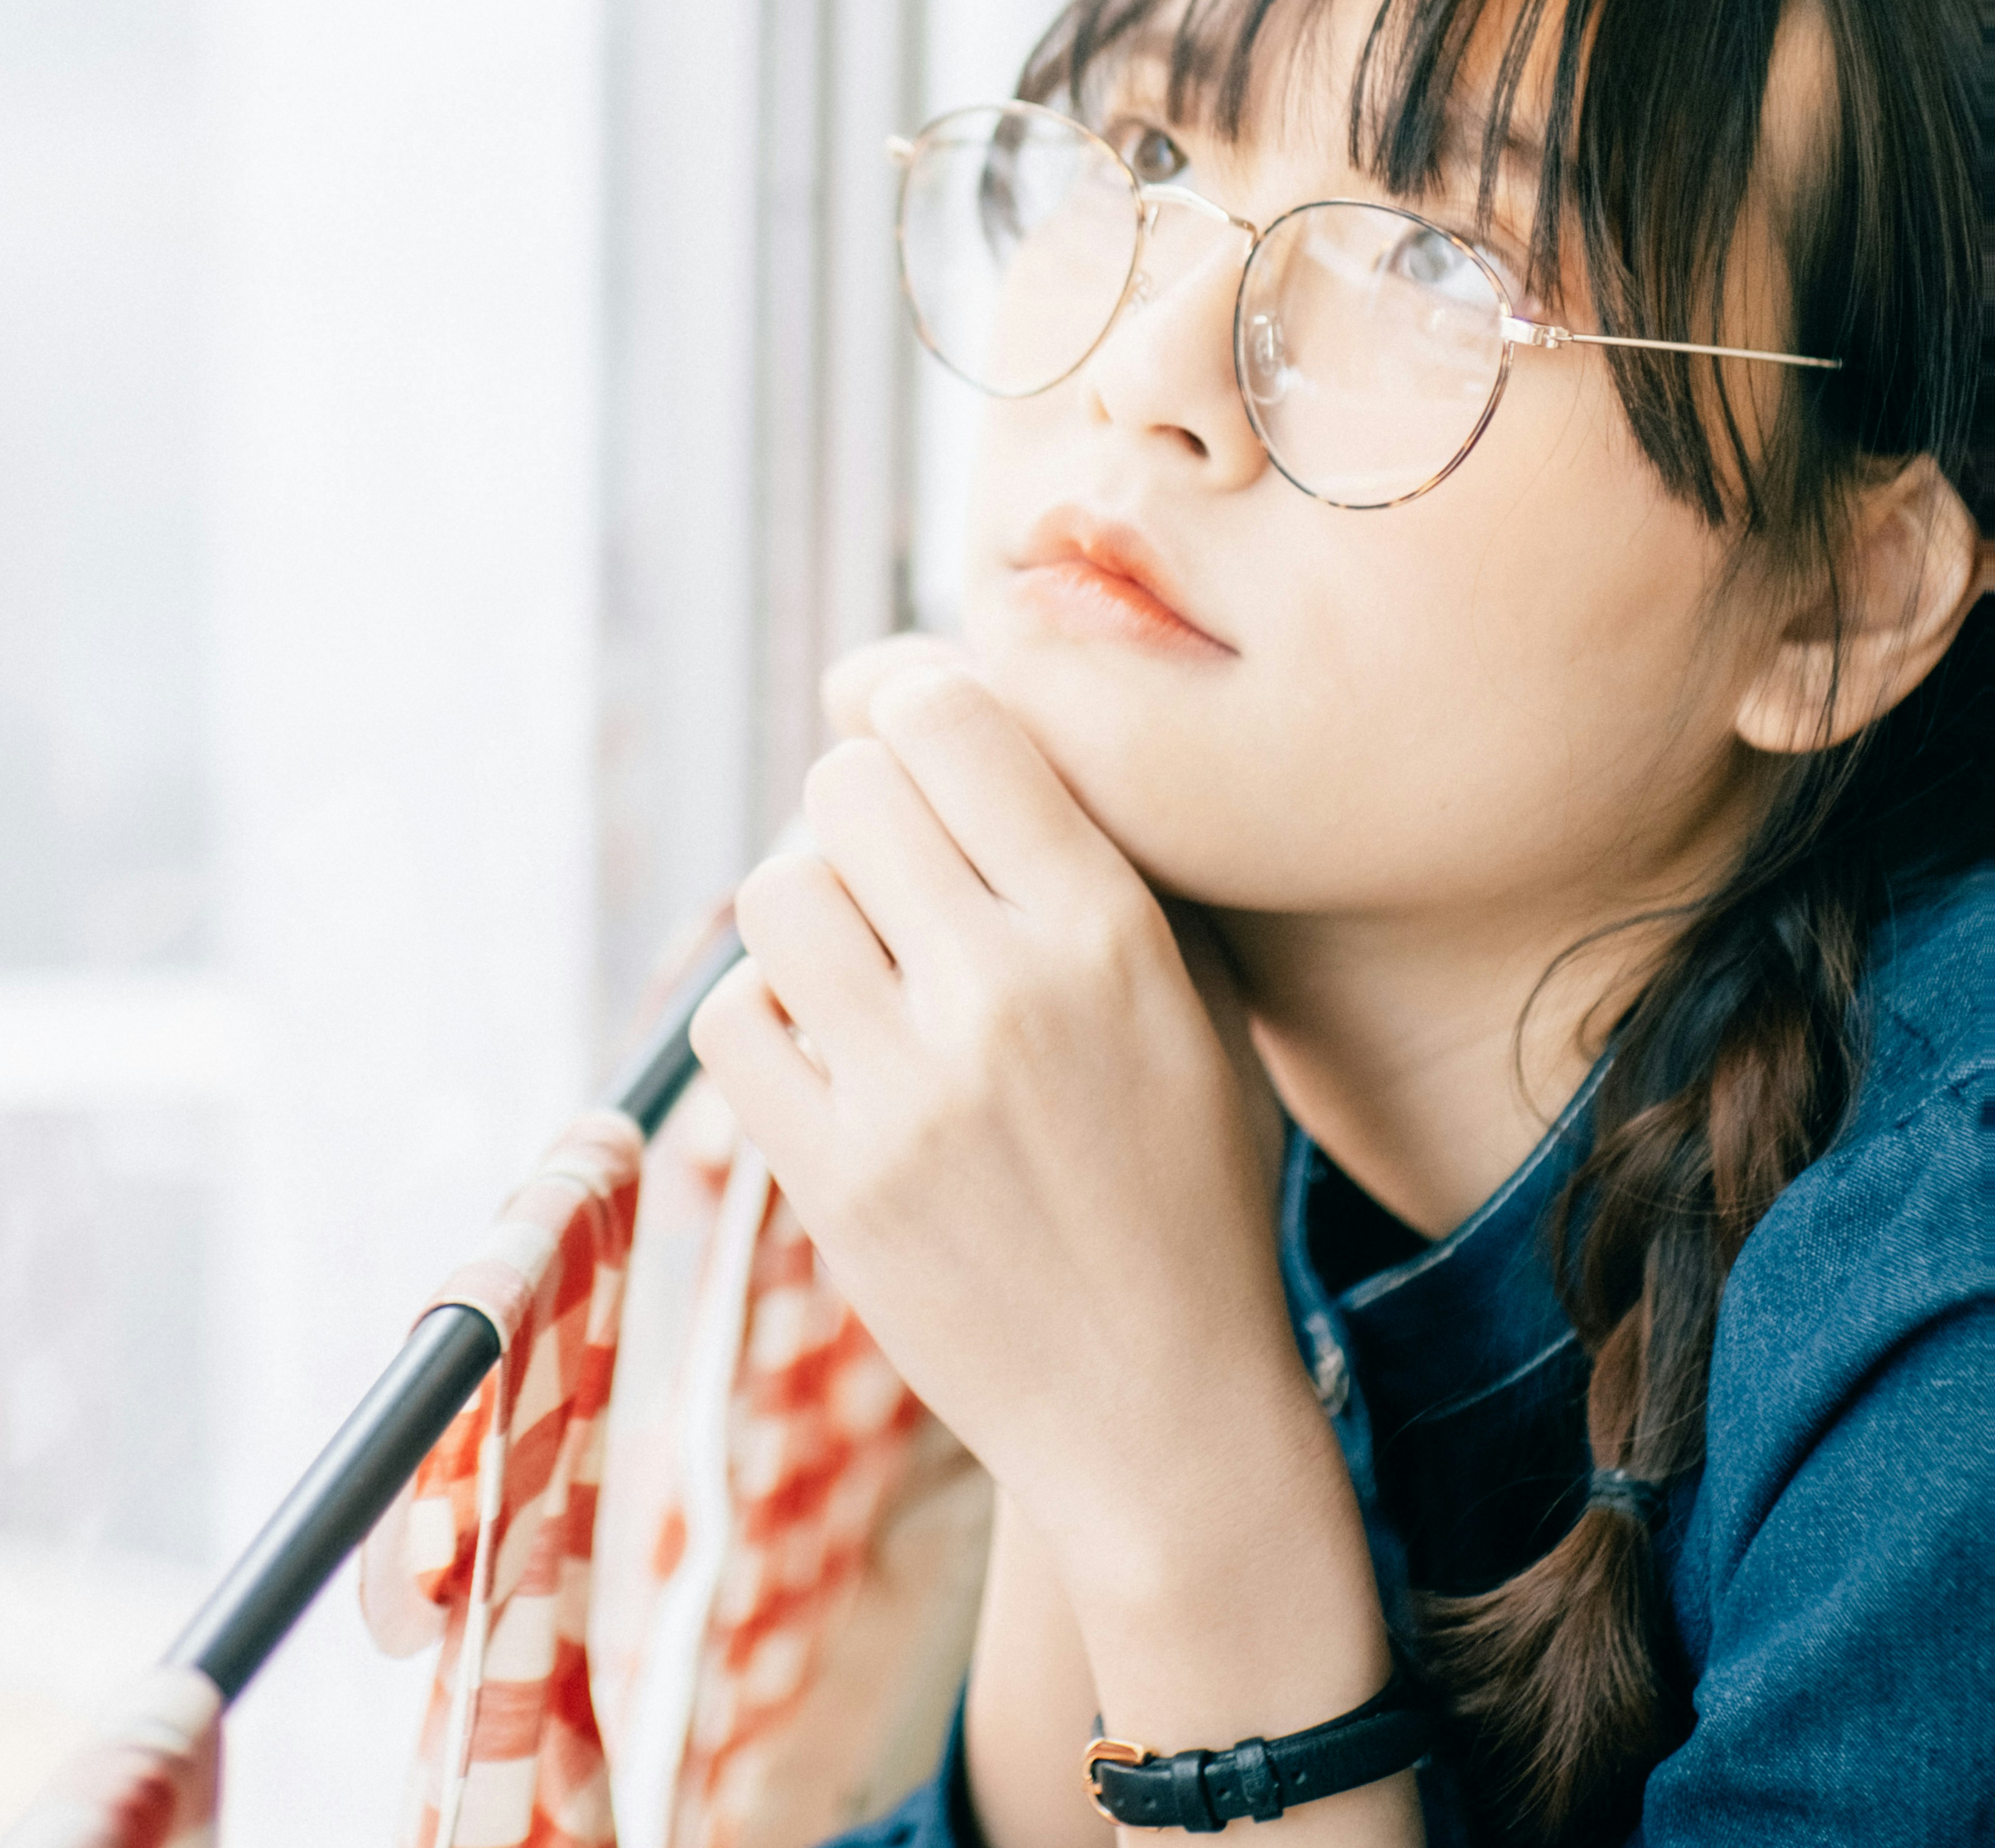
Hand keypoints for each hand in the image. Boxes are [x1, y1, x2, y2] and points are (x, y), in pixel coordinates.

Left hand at [688, 660, 1329, 1585]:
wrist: (1158, 1412)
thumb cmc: (1186, 1178)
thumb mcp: (1194, 993)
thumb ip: (1090, 845)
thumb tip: (923, 693)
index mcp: (1111, 929)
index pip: (952, 715)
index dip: (920, 716)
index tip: (931, 764)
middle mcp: (1006, 993)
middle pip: (848, 785)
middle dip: (864, 814)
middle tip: (903, 882)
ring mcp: (910, 1092)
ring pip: (778, 890)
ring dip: (812, 913)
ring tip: (867, 973)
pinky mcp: (832, 1179)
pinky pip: (735, 1017)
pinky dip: (770, 1020)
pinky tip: (834, 1056)